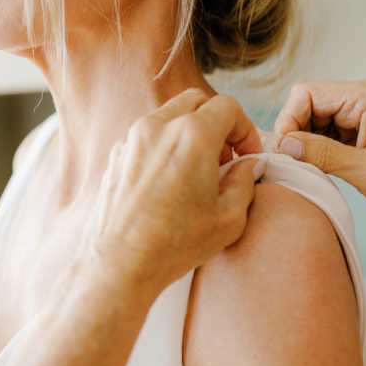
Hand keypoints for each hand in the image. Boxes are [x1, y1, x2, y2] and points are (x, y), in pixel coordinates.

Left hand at [80, 89, 265, 294]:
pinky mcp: (117, 155)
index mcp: (192, 136)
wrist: (120, 264)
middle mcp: (159, 127)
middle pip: (197, 101)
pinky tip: (171, 180)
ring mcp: (133, 139)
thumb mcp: (228, 219)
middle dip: (217, 123)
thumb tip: (249, 167)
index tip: (247, 154)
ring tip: (198, 170)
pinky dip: (165, 145)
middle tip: (226, 157)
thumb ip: (245, 183)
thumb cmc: (173, 244)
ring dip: (190, 133)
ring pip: (169, 115)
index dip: (246, 129)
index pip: (228, 107)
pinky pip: (147, 136)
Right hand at [273, 80, 365, 268]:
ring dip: (304, 147)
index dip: (288, 121)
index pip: (307, 94)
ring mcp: (357, 119)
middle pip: (306, 107)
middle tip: (292, 165)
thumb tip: (284, 145)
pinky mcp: (355, 137)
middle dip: (294, 135)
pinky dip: (313, 155)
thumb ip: (323, 155)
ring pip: (310, 124)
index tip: (283, 152)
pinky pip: (321, 139)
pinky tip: (319, 173)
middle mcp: (360, 101)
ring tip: (308, 172)